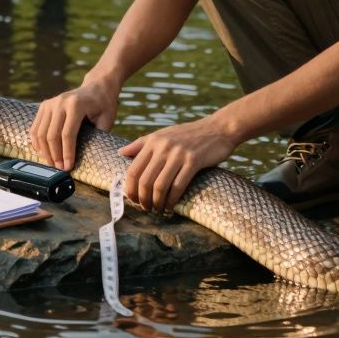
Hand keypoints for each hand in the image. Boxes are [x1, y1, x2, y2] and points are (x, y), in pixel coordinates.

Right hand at [30, 79, 119, 170]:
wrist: (96, 87)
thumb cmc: (104, 105)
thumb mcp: (107, 120)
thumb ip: (97, 136)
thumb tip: (86, 158)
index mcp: (76, 105)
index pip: (67, 134)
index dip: (67, 153)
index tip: (68, 167)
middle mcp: (60, 102)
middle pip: (51, 135)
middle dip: (55, 155)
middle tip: (60, 168)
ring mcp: (50, 103)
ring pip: (40, 132)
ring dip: (44, 151)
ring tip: (52, 163)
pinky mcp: (44, 105)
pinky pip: (35, 127)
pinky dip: (37, 142)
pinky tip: (43, 153)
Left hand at [118, 117, 238, 212]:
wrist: (218, 128)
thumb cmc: (188, 134)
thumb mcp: (162, 135)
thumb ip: (141, 144)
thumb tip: (120, 153)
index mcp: (152, 141)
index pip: (133, 170)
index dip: (130, 189)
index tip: (133, 200)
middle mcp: (163, 147)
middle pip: (144, 180)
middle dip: (142, 199)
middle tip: (145, 208)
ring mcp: (178, 154)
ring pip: (159, 186)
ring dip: (156, 203)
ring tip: (157, 209)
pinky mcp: (193, 161)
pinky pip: (177, 186)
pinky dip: (172, 200)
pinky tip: (171, 206)